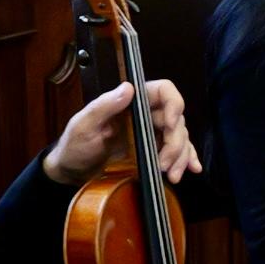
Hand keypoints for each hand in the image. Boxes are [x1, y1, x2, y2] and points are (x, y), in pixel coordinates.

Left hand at [45, 77, 196, 184]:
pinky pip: (177, 152)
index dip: (173, 103)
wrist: (72, 172)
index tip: (170, 124)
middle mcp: (144, 115)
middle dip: (175, 142)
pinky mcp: (153, 151)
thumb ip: (102, 106)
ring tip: (171, 175)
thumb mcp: (83, 125)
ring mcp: (150, 134)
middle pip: (176, 119)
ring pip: (179, 137)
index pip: (162, 90)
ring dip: (180, 156)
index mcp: (130, 103)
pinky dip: (186, 159)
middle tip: (162, 163)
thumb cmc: (74, 146)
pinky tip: (192, 168)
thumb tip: (128, 88)